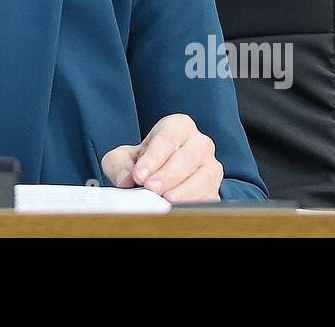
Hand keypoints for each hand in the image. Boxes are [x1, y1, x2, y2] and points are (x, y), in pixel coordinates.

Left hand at [100, 114, 222, 202]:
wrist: (157, 176)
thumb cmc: (143, 162)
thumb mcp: (123, 157)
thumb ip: (119, 165)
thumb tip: (126, 179)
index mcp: (178, 126)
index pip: (167, 138)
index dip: (153, 158)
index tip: (139, 175)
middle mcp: (200, 143)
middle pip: (188, 157)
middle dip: (169, 175)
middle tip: (152, 188)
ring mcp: (211, 166)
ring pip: (204, 177)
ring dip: (184, 191)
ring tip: (166, 200)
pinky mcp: (215, 190)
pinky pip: (210, 196)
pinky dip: (195, 204)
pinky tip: (179, 209)